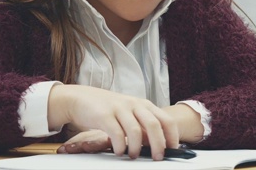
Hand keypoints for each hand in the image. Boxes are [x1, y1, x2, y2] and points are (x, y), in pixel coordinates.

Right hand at [47, 84, 177, 159]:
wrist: (81, 99)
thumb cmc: (109, 109)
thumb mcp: (130, 113)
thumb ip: (143, 125)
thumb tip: (158, 145)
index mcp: (144, 105)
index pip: (166, 120)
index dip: (172, 136)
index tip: (173, 150)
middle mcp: (134, 105)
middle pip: (154, 125)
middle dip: (159, 144)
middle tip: (157, 157)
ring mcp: (119, 109)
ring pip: (135, 131)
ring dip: (136, 148)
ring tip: (133, 155)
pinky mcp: (104, 115)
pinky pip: (116, 134)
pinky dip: (120, 146)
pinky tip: (119, 151)